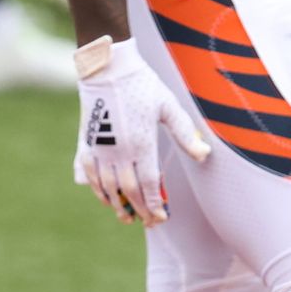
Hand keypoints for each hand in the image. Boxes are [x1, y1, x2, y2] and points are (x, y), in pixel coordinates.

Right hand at [72, 36, 211, 225]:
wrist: (107, 69)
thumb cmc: (142, 85)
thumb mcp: (168, 106)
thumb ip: (185, 133)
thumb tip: (204, 155)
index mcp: (141, 144)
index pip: (149, 184)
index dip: (155, 204)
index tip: (161, 218)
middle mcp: (119, 151)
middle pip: (129, 191)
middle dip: (140, 210)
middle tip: (149, 222)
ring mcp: (100, 149)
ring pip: (108, 188)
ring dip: (118, 205)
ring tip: (126, 217)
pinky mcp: (86, 143)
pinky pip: (90, 175)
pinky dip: (98, 190)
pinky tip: (106, 198)